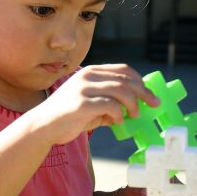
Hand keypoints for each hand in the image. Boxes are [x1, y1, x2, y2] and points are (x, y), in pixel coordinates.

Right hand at [38, 64, 159, 145]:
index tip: (150, 94)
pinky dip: (119, 115)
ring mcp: (84, 88)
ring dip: (132, 105)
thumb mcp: (92, 102)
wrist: (44, 125)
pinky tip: (117, 122)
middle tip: (152, 105)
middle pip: (125, 80)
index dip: (140, 81)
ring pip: (121, 91)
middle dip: (143, 93)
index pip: (123, 70)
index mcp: (91, 72)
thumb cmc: (70, 115)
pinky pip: (110, 106)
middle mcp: (88, 76)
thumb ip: (111, 101)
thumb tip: (137, 105)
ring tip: (133, 116)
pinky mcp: (81, 103)